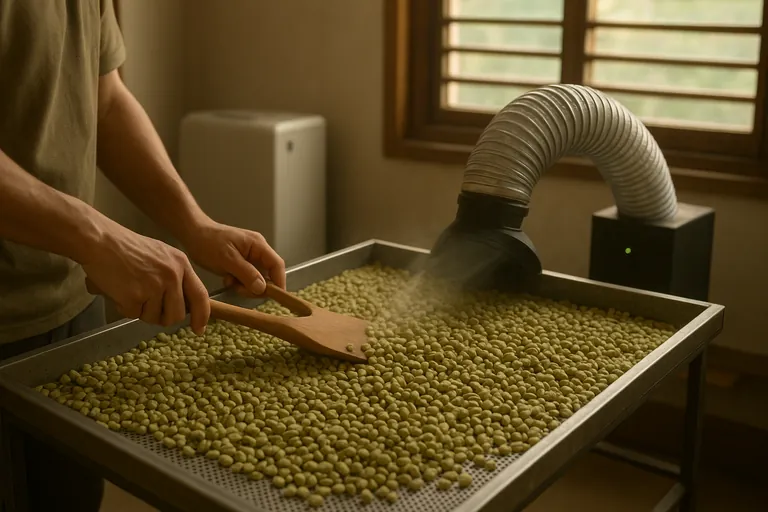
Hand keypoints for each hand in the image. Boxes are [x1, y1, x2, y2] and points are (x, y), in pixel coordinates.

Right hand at [82, 225, 209, 333]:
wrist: (100, 241)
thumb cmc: (126, 247)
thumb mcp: (161, 255)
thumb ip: (174, 276)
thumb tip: (182, 304)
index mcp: (181, 264)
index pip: (200, 295)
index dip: (202, 315)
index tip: (199, 329)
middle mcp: (172, 276)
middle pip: (177, 314)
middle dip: (162, 316)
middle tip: (146, 305)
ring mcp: (155, 287)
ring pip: (154, 317)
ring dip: (141, 311)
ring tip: (129, 290)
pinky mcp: (136, 297)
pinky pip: (134, 315)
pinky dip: (124, 307)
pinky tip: (118, 290)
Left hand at [182, 221, 285, 295]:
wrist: (192, 234)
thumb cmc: (208, 242)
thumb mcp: (227, 259)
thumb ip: (246, 273)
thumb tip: (262, 288)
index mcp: (258, 245)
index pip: (277, 265)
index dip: (279, 281)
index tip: (275, 297)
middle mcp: (257, 251)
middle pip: (269, 274)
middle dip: (256, 286)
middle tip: (239, 289)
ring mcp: (250, 257)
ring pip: (257, 278)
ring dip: (245, 285)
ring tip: (230, 281)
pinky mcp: (241, 263)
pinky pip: (247, 278)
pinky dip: (239, 283)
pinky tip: (227, 278)